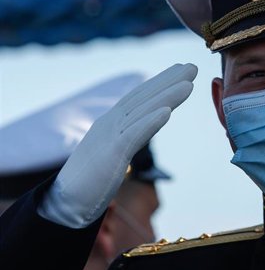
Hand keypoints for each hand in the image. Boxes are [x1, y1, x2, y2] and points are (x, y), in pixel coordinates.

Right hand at [38, 63, 197, 227]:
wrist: (66, 203)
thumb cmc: (92, 181)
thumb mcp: (114, 153)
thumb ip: (129, 139)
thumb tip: (142, 132)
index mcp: (112, 123)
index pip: (139, 98)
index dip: (161, 83)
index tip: (181, 70)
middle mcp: (111, 124)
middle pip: (144, 98)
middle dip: (169, 81)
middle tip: (192, 66)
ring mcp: (110, 136)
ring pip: (143, 111)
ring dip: (167, 96)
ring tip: (189, 84)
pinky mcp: (110, 154)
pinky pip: (133, 134)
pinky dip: (151, 121)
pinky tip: (167, 112)